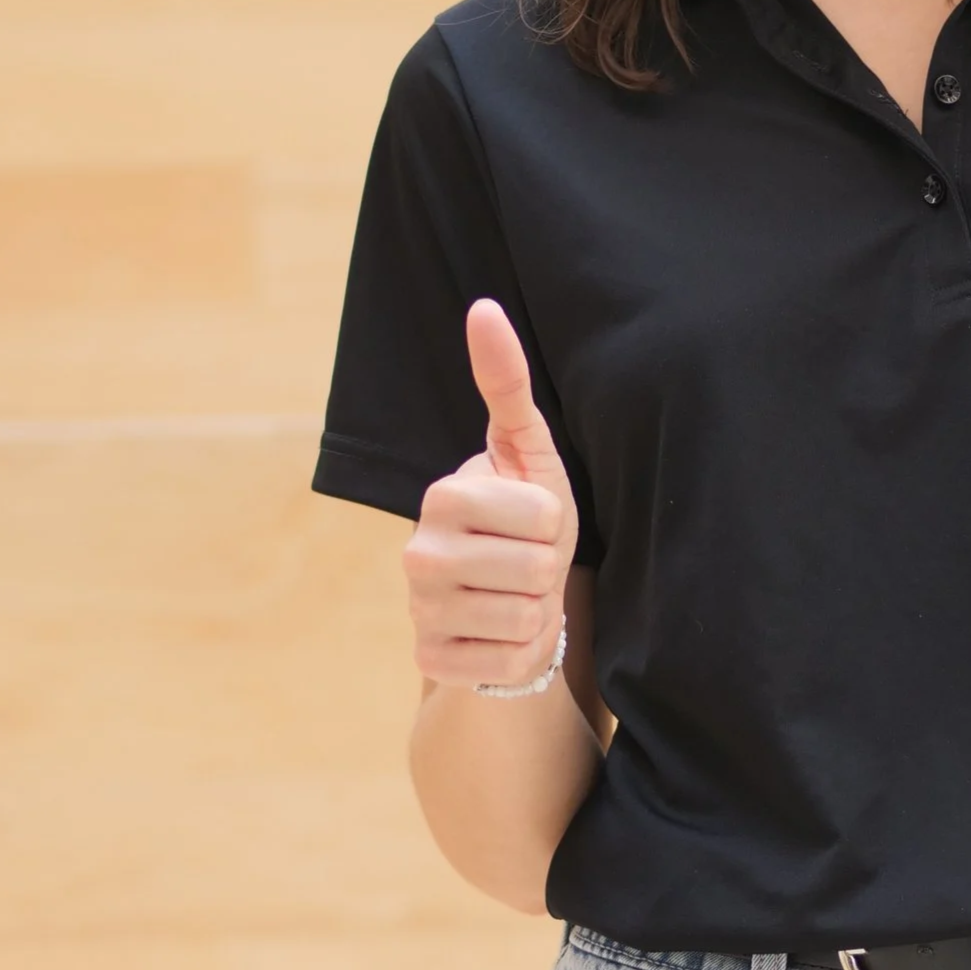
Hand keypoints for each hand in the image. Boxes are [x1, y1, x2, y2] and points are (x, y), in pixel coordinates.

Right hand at [404, 298, 579, 690]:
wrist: (504, 594)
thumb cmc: (524, 513)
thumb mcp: (526, 448)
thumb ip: (506, 380)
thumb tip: (483, 305)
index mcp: (442, 494)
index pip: (543, 516)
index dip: (554, 519)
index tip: (533, 517)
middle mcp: (416, 554)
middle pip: (537, 570)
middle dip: (549, 568)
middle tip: (526, 561)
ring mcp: (418, 613)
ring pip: (525, 620)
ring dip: (537, 611)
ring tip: (515, 593)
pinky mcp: (431, 664)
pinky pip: (509, 663)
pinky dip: (521, 652)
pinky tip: (500, 632)